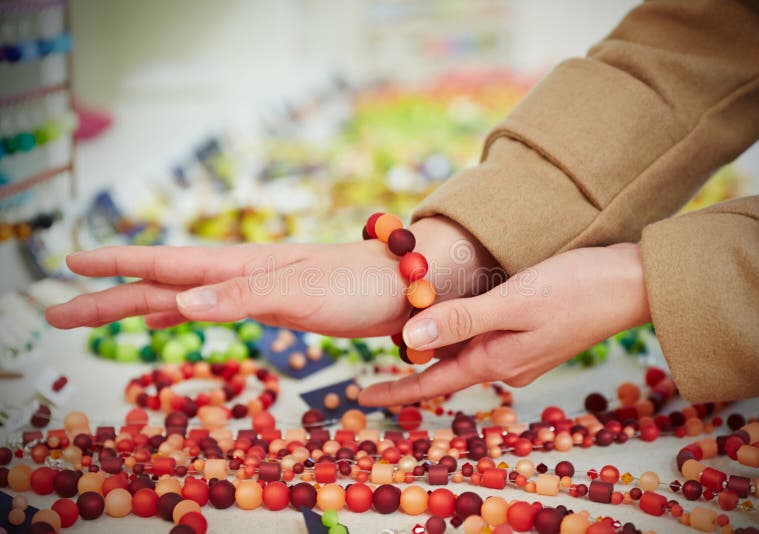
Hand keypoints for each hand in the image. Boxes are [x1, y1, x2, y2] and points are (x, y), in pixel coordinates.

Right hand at [45, 217, 498, 337]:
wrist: (404, 285)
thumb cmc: (359, 285)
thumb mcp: (302, 291)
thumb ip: (243, 295)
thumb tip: (180, 301)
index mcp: (241, 266)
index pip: (166, 265)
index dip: (118, 267)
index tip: (70, 266)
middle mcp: (239, 274)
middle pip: (160, 284)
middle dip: (109, 297)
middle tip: (57, 310)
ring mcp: (252, 287)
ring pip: (180, 296)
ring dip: (135, 304)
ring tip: (92, 312)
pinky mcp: (270, 303)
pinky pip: (210, 308)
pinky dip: (178, 312)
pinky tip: (166, 316)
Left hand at [359, 243, 650, 405]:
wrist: (632, 284)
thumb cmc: (576, 290)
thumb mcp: (513, 303)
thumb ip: (461, 321)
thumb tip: (409, 340)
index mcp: (497, 361)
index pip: (433, 382)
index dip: (395, 389)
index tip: (361, 397)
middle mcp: (506, 363)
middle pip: (446, 365)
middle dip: (410, 360)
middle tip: (372, 344)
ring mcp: (520, 350)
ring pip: (464, 348)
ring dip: (435, 340)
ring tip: (401, 324)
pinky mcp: (532, 333)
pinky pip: (483, 334)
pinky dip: (460, 325)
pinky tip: (450, 308)